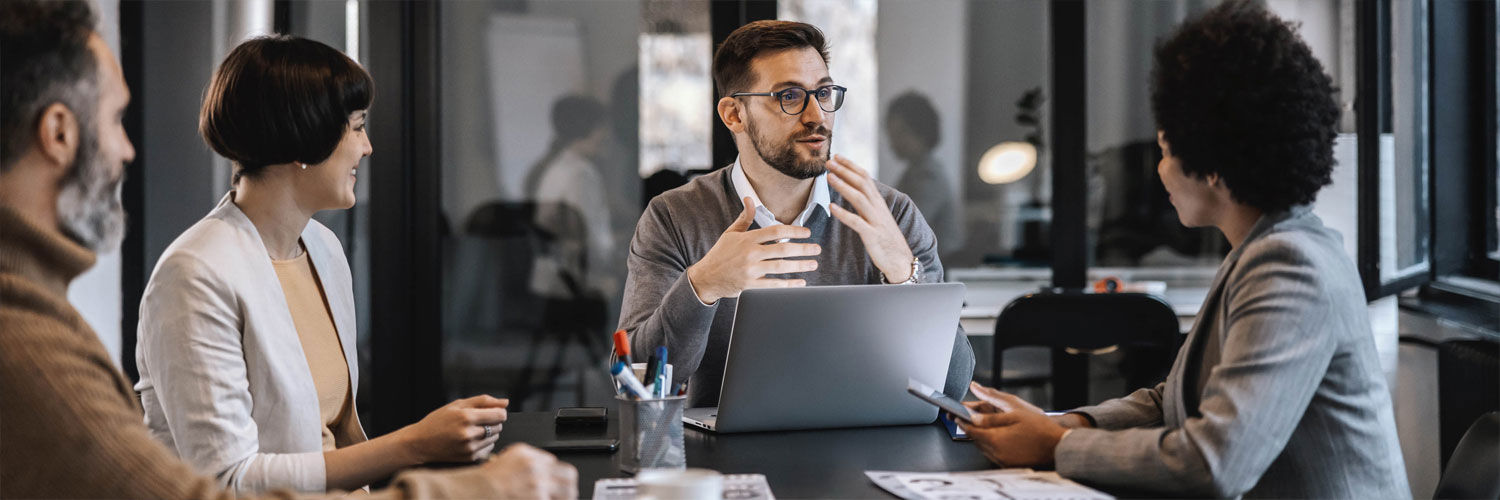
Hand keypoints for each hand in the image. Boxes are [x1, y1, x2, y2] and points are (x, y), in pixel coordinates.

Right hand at [396, 395, 508, 462]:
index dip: (499, 412)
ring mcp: (469, 448)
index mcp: (466, 417)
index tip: (492, 411)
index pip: (500, 415)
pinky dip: (484, 443)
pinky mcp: (470, 458)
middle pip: (498, 426)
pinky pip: (489, 448)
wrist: (420, 443)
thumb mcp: (457, 405)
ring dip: (489, 432)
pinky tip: (470, 440)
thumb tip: (506, 402)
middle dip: (492, 422)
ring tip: (472, 430)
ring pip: (495, 438)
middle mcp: (469, 434)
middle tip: (476, 421)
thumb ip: (483, 401)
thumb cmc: (438, 421)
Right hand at [478, 444, 577, 498]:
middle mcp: (536, 468)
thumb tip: (545, 469)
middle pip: (569, 475)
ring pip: (569, 492)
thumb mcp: (507, 460)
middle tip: (567, 492)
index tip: (556, 481)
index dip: (556, 474)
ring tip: (563, 499)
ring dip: (567, 496)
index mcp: (527, 455)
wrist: (475, 493)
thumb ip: (528, 462)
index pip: (555, 462)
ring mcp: (538, 486)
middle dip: (569, 485)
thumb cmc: (485, 482)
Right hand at [686, 197, 822, 303]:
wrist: (706, 278)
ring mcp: (750, 270)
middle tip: (817, 249)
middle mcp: (750, 253)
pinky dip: (789, 285)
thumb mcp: (730, 233)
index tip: (807, 232)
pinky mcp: (750, 286)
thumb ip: (744, 217)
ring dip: (800, 265)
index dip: (794, 230)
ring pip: (781, 267)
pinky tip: (801, 283)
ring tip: (813, 264)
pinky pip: (774, 285)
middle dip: (803, 249)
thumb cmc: (720, 254)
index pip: (776, 231)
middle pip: (783, 249)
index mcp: (747, 239)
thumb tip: (750, 199)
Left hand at [824, 155, 916, 282]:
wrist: (900, 260)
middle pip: (862, 183)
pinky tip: (832, 207)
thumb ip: (867, 203)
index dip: (851, 166)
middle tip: (829, 161)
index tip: (838, 156)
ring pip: (859, 198)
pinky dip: (844, 214)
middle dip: (845, 170)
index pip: (865, 178)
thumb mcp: (877, 217)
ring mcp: (876, 221)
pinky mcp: (872, 236)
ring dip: (843, 186)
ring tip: (829, 177)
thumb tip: (854, 190)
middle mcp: (878, 208)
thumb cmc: (886, 239)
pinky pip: (857, 222)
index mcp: (878, 202)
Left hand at [957, 384, 1067, 467]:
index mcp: (995, 438)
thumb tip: (974, 399)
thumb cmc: (1040, 428)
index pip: (970, 429)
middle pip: (975, 439)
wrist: (1058, 445)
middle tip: (963, 416)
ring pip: (982, 446)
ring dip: (979, 435)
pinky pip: (992, 453)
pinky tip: (995, 435)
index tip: (954, 414)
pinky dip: (990, 443)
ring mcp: (1002, 460)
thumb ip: (990, 408)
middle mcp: (996, 452)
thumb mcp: (1014, 411)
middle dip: (969, 427)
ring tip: (980, 423)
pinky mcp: (1008, 464)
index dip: (961, 420)